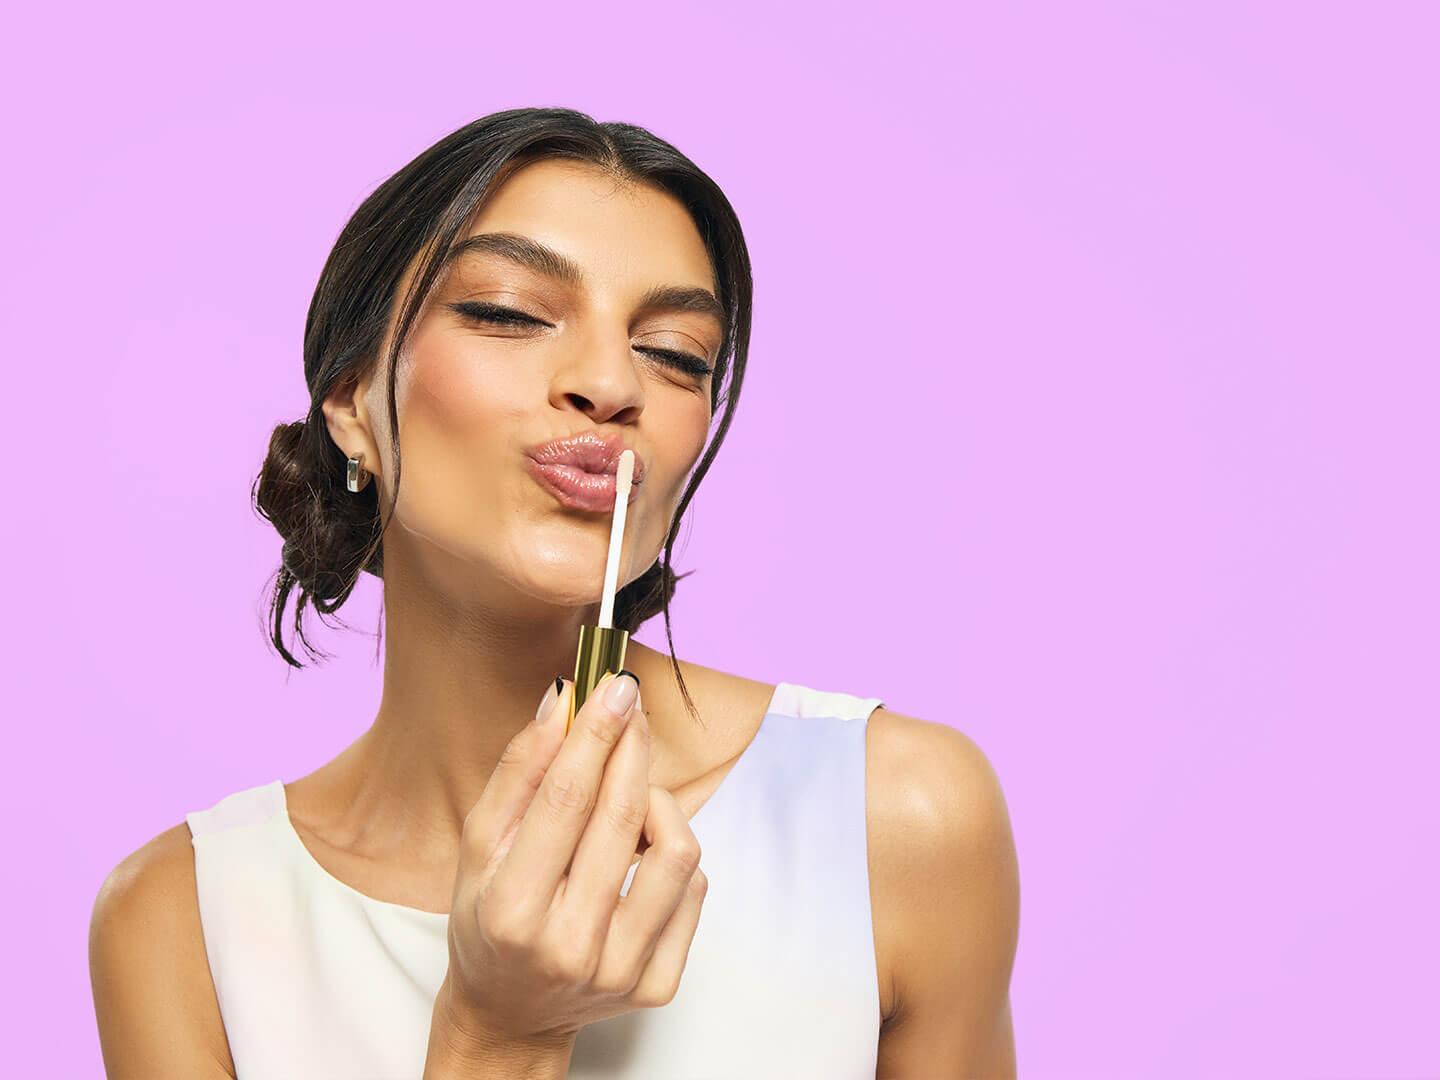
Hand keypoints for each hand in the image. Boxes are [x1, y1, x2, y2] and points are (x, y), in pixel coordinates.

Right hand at [436, 671, 708, 1056]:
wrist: (511, 1013)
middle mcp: (569, 947)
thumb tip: (562, 700)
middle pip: (623, 818)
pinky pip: (694, 890)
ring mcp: (620, 972)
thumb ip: (519, 772)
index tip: (614, 687)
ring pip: (676, 852)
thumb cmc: (489, 919)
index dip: (595, 735)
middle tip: (629, 709)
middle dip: (631, 748)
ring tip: (628, 798)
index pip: (566, 801)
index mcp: (512, 909)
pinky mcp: (658, 985)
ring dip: (657, 804)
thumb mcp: (478, 847)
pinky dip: (670, 855)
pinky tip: (639, 853)